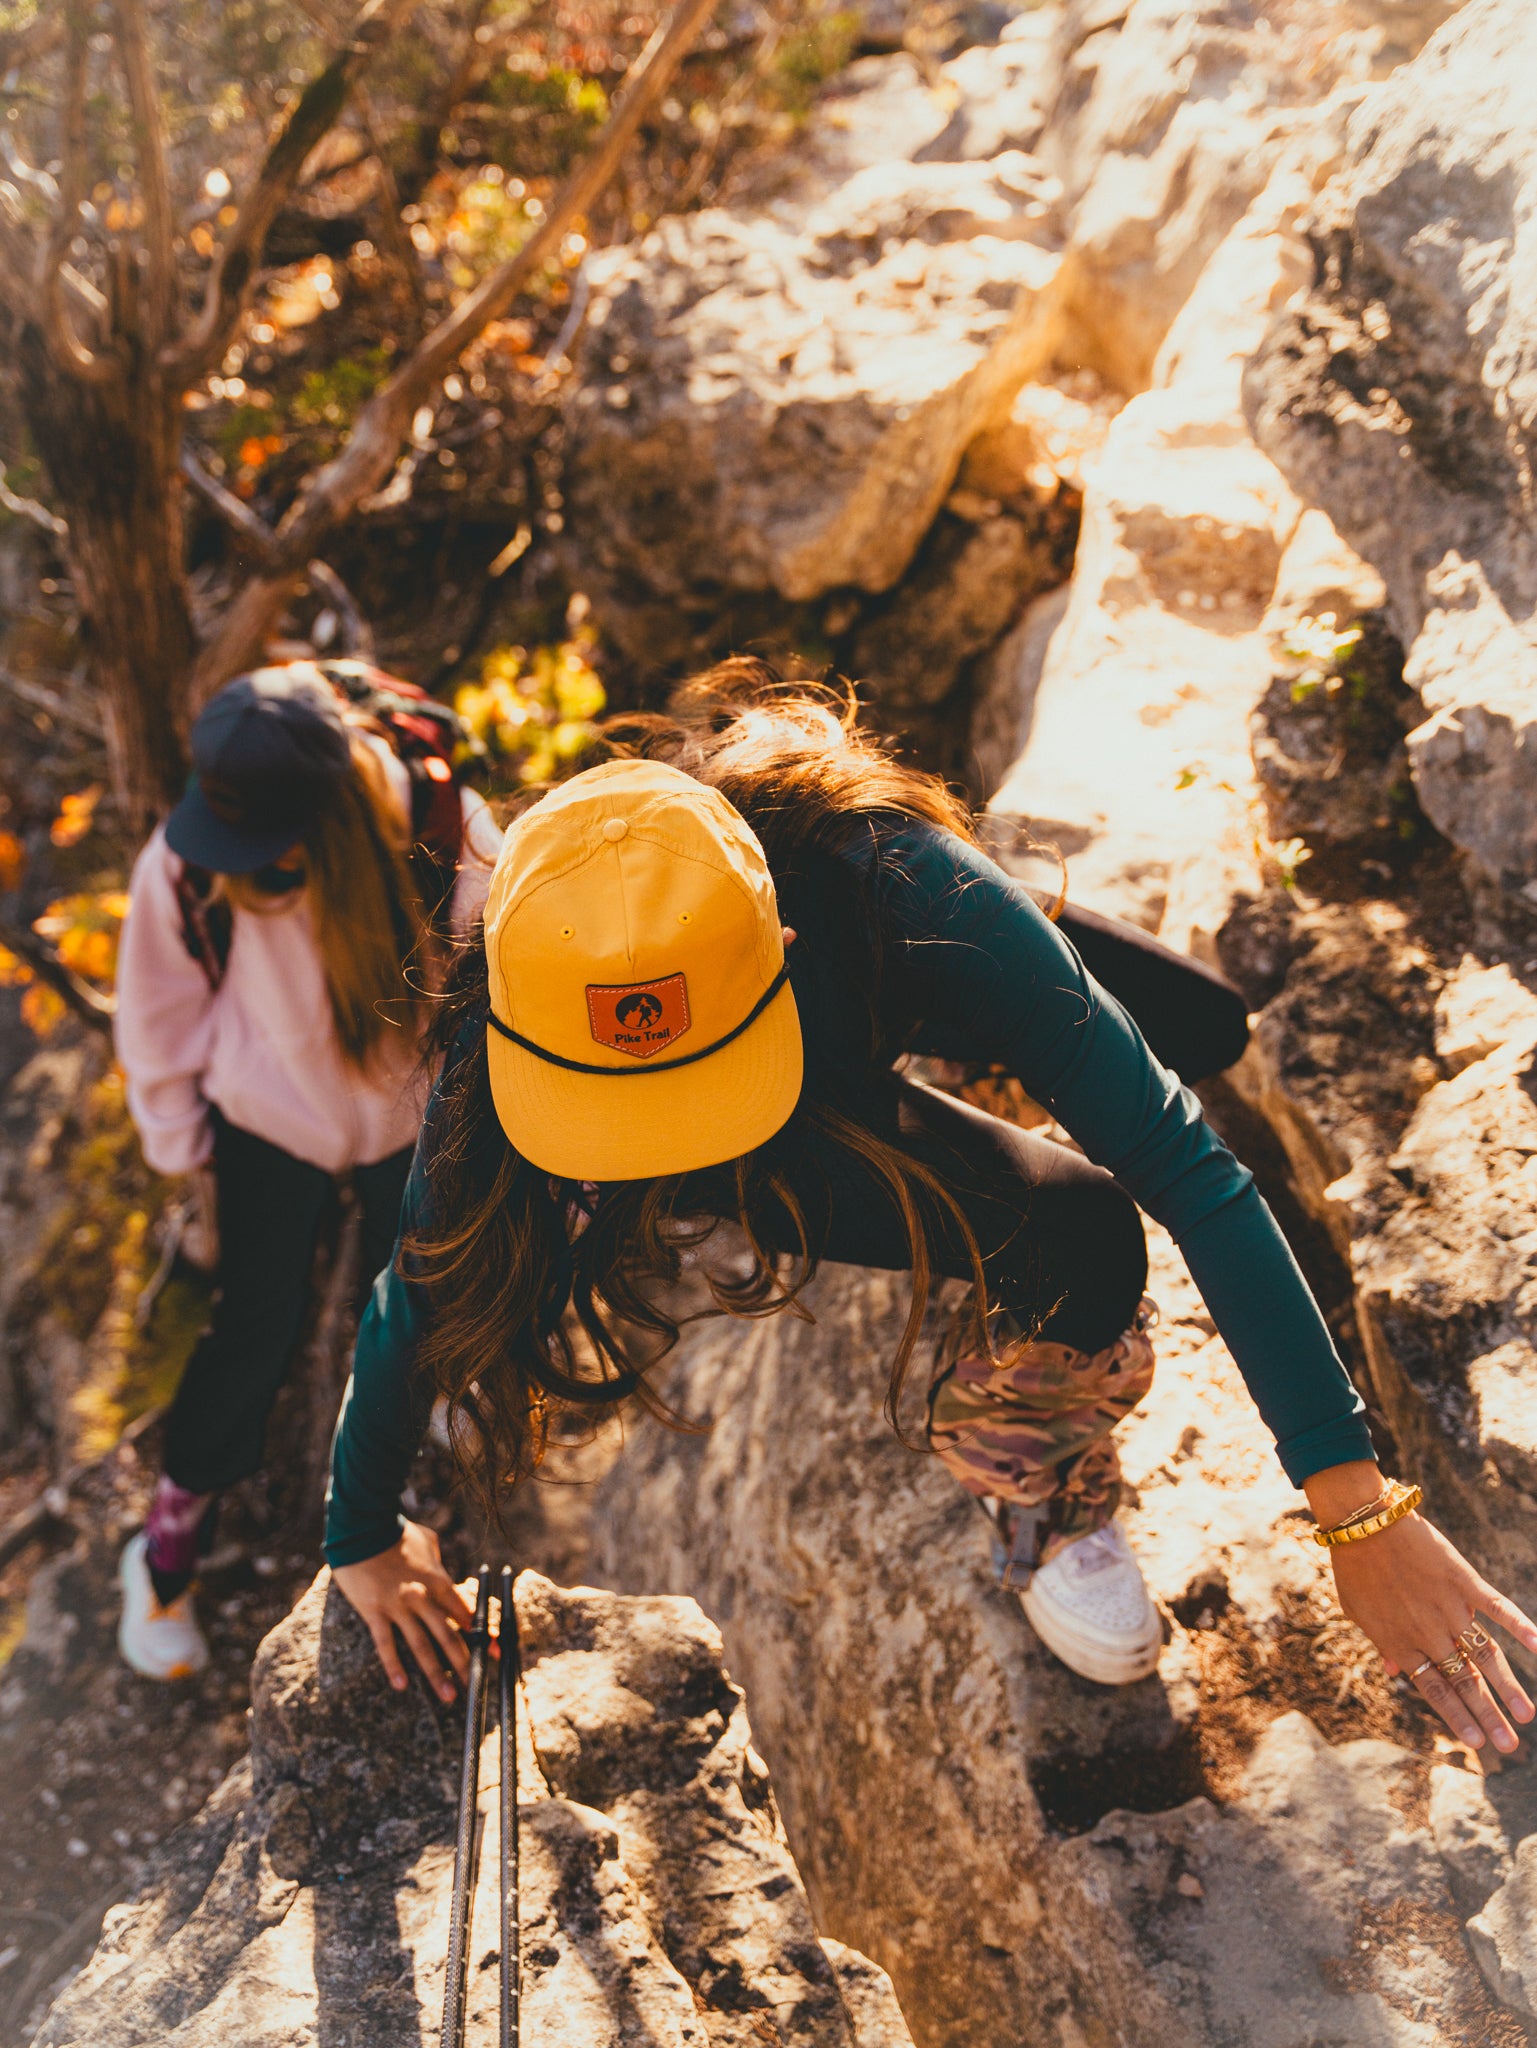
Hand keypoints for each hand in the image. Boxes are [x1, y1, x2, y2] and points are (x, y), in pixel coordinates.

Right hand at [331, 1520, 482, 1702]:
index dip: (481, 1634)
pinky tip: (401, 1686)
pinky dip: (394, 1666)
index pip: (465, 1613)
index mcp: (438, 1580)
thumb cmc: (395, 1532)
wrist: (361, 1526)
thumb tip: (446, 1576)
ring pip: (421, 1645)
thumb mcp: (427, 1542)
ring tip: (448, 1695)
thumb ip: (439, 1562)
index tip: (493, 1652)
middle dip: (463, 1661)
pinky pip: (386, 1644)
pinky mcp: (374, 1611)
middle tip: (474, 1684)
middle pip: (448, 1634)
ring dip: (436, 1673)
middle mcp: (422, 1596)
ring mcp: (398, 1606)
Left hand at [1310, 1470, 1536, 1752]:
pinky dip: (1521, 1627)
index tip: (1476, 1744)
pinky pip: (1498, 1609)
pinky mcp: (1464, 1582)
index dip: (1457, 1717)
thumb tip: (1396, 1671)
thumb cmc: (1354, 1565)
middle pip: (1465, 1682)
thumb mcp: (1356, 1610)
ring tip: (1526, 1715)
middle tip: (1510, 1745)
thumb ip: (1381, 1642)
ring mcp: (1449, 1608)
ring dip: (1508, 1687)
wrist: (1363, 1522)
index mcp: (1401, 1643)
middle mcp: (1428, 1632)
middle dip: (1488, 1717)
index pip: (1435, 1690)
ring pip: (1485, 1655)